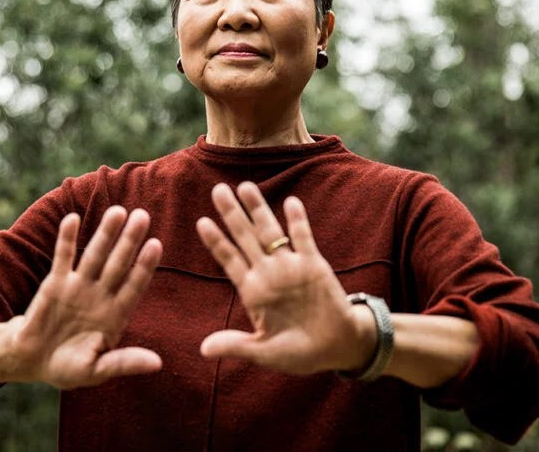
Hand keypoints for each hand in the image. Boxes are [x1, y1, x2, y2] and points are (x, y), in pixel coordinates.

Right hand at [3, 206, 162, 388]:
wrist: (31, 361)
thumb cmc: (67, 368)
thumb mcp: (96, 370)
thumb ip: (123, 363)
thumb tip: (157, 364)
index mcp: (115, 315)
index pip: (134, 286)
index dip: (144, 266)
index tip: (155, 245)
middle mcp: (100, 295)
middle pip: (119, 263)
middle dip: (130, 241)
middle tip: (143, 216)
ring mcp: (78, 286)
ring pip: (95, 254)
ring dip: (105, 233)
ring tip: (118, 211)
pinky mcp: (55, 282)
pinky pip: (63, 256)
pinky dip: (66, 238)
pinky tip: (73, 218)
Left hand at [195, 182, 374, 374]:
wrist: (337, 347)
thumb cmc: (299, 352)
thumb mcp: (264, 352)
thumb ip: (236, 346)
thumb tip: (203, 350)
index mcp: (254, 293)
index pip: (230, 260)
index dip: (216, 242)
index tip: (201, 222)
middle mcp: (269, 274)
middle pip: (246, 238)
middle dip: (232, 214)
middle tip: (217, 190)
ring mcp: (291, 267)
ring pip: (270, 232)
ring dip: (259, 210)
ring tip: (245, 186)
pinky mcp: (314, 266)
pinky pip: (304, 238)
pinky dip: (297, 221)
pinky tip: (290, 202)